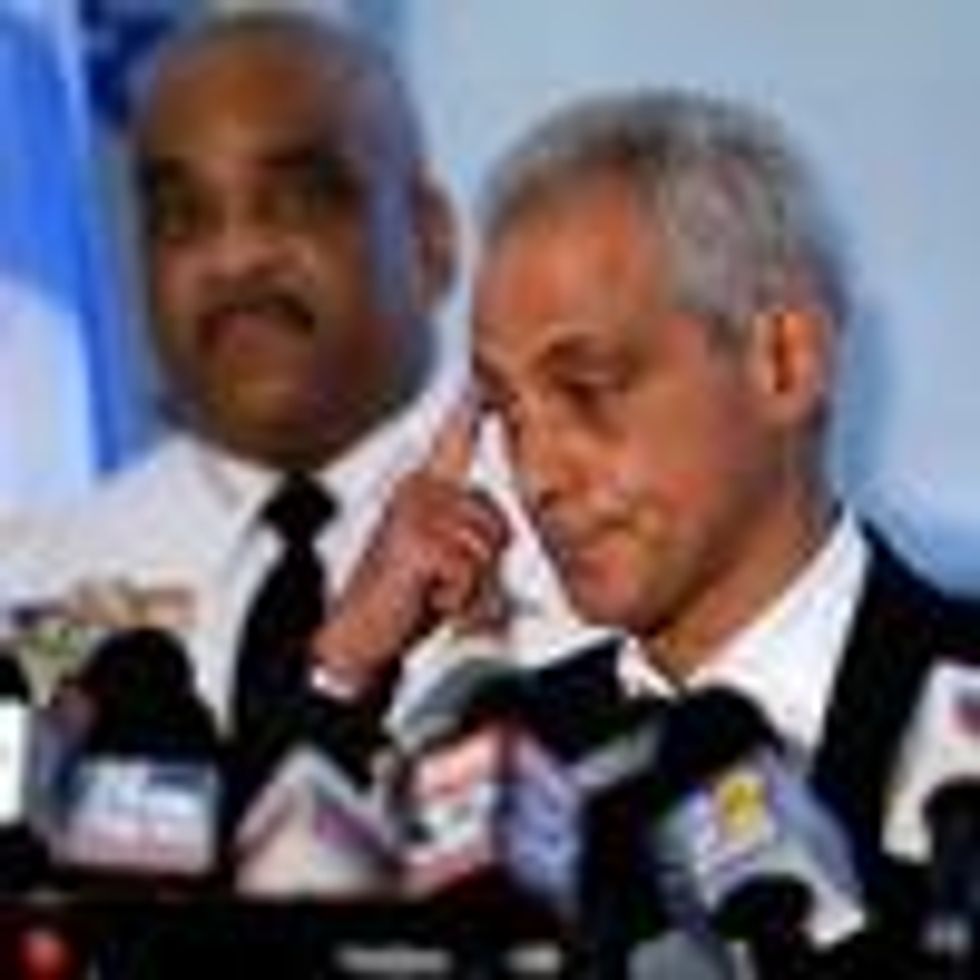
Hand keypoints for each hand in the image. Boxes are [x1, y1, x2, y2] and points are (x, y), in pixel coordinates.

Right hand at [311, 395, 510, 694]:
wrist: (358, 638)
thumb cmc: (404, 597)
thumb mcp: (444, 557)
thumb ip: (470, 532)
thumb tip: (504, 527)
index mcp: (424, 488)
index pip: (452, 441)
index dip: (469, 409)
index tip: (479, 377)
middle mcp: (418, 490)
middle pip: (496, 518)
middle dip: (485, 563)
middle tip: (444, 581)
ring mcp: (415, 511)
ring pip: (487, 545)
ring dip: (471, 584)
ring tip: (432, 589)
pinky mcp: (415, 539)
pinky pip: (470, 568)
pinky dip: (458, 595)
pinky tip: (425, 596)